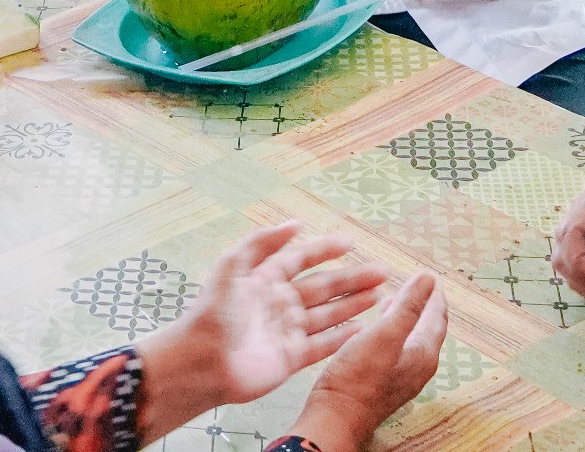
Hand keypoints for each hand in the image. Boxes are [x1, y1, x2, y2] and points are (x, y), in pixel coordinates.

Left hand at [136, 221, 389, 434]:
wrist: (202, 361)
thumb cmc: (213, 311)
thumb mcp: (233, 265)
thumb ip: (263, 242)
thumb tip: (295, 223)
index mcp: (265, 278)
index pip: (301, 259)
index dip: (324, 250)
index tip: (350, 242)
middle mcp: (280, 302)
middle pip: (323, 287)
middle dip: (351, 278)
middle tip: (381, 271)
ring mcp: (287, 330)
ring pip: (328, 314)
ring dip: (353, 304)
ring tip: (380, 295)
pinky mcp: (291, 357)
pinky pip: (323, 344)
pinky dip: (343, 336)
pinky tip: (364, 329)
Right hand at [290, 271, 448, 451]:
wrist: (336, 416)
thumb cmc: (357, 379)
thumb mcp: (384, 334)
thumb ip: (409, 305)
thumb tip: (429, 279)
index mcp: (423, 354)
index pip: (437, 318)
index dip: (434, 294)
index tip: (431, 277)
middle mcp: (417, 367)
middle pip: (427, 329)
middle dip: (423, 305)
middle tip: (417, 286)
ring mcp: (401, 377)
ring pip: (410, 339)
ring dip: (406, 317)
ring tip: (395, 300)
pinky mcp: (384, 382)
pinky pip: (395, 350)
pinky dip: (391, 331)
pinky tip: (375, 328)